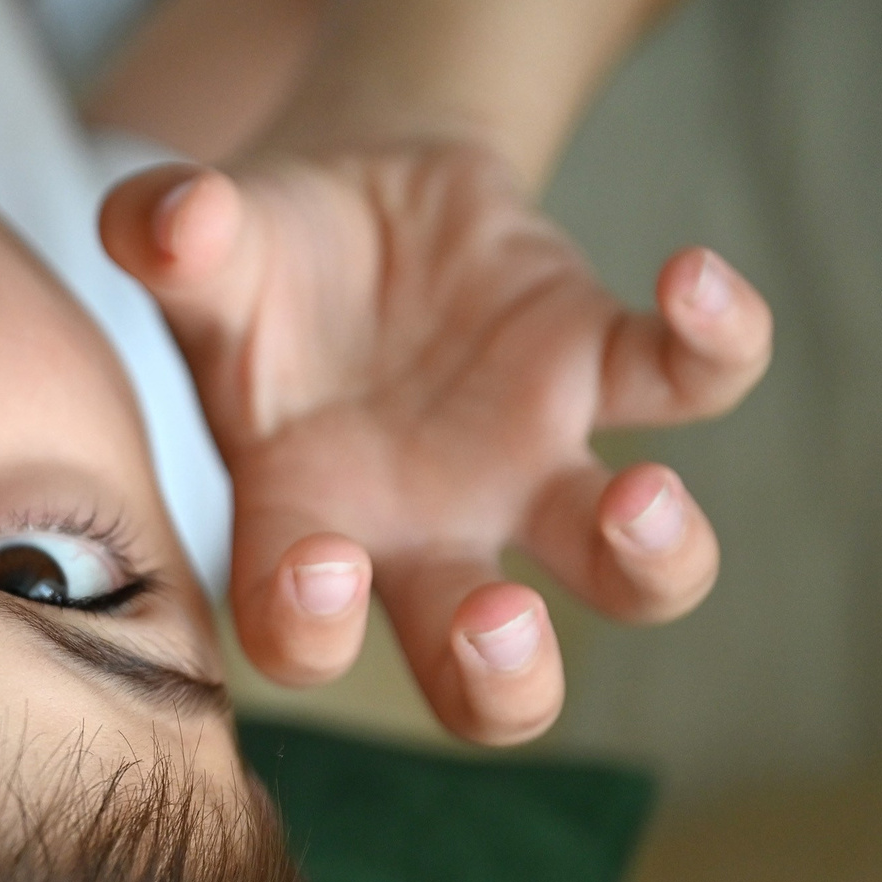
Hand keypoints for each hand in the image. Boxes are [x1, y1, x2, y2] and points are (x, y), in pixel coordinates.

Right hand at [101, 141, 771, 743]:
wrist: (353, 201)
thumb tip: (174, 216)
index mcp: (304, 527)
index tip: (326, 569)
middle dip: (503, 680)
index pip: (302, 639)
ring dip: (655, 562)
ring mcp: (527, 461)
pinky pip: (689, 382)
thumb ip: (162, 235)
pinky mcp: (598, 365)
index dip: (315, 633)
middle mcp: (428, 530)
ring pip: (624, 575)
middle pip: (484, 679)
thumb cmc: (255, 267)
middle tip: (501, 624)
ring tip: (648, 497)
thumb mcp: (196, 251)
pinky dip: (719, 341)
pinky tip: (696, 276)